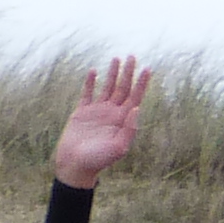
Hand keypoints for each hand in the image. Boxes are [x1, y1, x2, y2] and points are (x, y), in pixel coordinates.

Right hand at [52, 55, 148, 187]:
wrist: (76, 166)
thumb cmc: (98, 161)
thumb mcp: (118, 148)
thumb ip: (129, 129)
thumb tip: (137, 108)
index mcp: (123, 121)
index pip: (135, 98)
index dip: (142, 83)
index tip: (147, 69)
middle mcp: (112, 114)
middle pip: (123, 88)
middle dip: (128, 73)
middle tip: (132, 56)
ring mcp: (97, 112)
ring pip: (107, 88)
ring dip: (112, 73)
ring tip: (117, 58)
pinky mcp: (82, 112)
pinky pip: (87, 93)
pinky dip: (90, 82)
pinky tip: (94, 71)